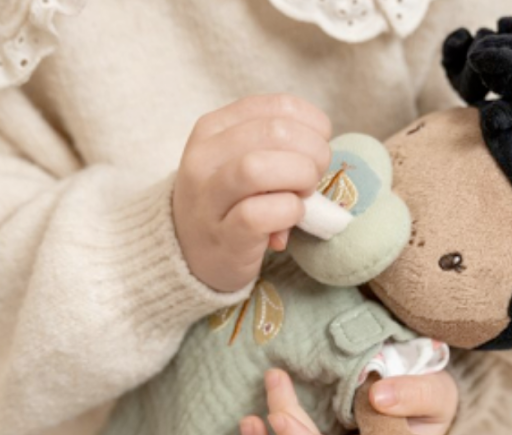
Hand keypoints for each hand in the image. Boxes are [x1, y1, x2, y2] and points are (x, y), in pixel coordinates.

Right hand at [173, 94, 331, 292]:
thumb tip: (320, 148)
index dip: (314, 126)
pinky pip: (259, 214)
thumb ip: (276, 144)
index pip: (280, 106)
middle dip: (313, 153)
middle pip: (276, 132)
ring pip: (258, 167)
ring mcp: (208, 199)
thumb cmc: (230, 199)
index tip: (316, 147)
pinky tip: (291, 217)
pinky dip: (289, 211)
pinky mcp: (222, 236)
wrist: (191, 252)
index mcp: (213, 128)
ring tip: (302, 194)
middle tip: (312, 177)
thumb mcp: (239, 158)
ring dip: (299, 179)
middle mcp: (203, 158)